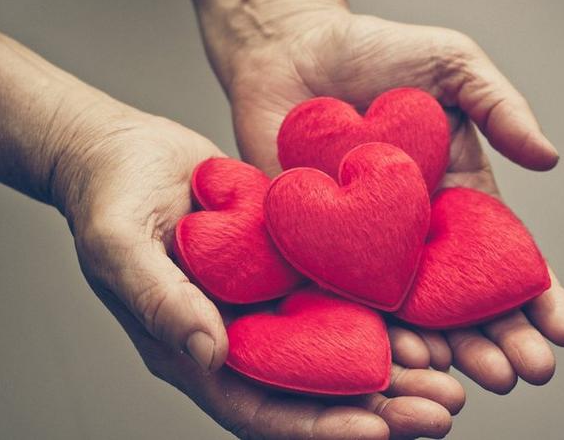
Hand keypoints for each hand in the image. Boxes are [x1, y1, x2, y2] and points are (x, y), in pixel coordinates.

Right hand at [51, 106, 463, 438]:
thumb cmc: (108, 199)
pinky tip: (431, 316)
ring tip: (455, 375)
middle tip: (444, 409)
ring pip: (340, 350)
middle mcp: (239, 339)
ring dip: (398, 367)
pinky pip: (343, 296)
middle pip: (315, 393)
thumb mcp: (120, 247)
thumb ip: (161, 301)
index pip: (260, 410)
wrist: (124, 150)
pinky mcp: (289, 266)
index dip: (318, 426)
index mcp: (194, 351)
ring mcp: (268, 304)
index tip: (376, 431)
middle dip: (380, 408)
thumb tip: (210, 354)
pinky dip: (386, 312)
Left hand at [221, 9, 563, 392]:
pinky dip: (373, 333)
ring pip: (411, 314)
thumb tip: (549, 158)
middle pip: (464, 299)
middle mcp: (416, 233)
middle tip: (527, 372)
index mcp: (457, 197)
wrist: (289, 47)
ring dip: (446, 351)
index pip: (504, 256)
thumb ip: (500, 106)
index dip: (538, 295)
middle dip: (499, 338)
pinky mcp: (312, 249)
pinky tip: (400, 361)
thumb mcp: (452, 64)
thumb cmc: (375, 49)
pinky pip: (344, 299)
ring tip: (476, 379)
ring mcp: (365, 246)